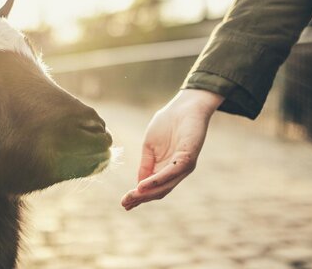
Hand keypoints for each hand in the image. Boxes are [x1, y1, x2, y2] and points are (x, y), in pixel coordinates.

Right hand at [121, 89, 223, 209]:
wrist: (183, 107)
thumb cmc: (167, 123)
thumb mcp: (149, 147)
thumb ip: (145, 165)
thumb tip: (138, 185)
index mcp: (165, 169)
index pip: (152, 189)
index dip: (138, 197)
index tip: (123, 203)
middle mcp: (176, 172)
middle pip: (158, 192)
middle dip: (140, 198)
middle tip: (124, 203)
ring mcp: (183, 167)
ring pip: (165, 186)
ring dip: (147, 193)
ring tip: (132, 196)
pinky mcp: (188, 158)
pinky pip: (171, 173)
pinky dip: (156, 180)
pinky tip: (143, 184)